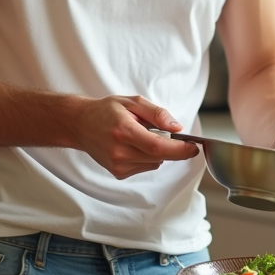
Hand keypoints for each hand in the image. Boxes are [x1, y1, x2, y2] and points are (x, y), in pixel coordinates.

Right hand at [76, 95, 198, 179]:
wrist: (80, 125)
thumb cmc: (106, 111)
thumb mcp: (132, 102)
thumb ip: (157, 113)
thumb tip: (177, 127)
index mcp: (123, 130)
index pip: (157, 146)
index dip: (179, 149)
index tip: (193, 148)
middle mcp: (119, 151)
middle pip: (159, 156)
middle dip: (172, 148)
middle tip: (168, 133)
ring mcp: (117, 165)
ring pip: (155, 163)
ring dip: (157, 151)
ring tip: (140, 136)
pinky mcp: (118, 173)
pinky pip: (145, 166)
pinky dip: (147, 157)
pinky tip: (134, 146)